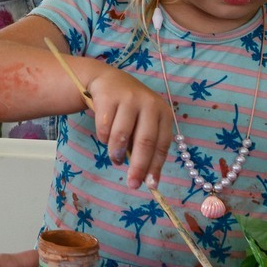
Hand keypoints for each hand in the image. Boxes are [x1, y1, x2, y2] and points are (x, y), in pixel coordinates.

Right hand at [82, 67, 174, 188]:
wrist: (108, 80)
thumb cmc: (130, 109)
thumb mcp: (143, 123)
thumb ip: (146, 145)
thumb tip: (146, 179)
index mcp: (163, 113)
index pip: (162, 144)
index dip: (156, 166)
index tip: (151, 186)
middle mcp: (149, 104)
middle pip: (145, 141)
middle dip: (138, 166)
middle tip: (132, 185)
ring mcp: (129, 98)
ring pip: (121, 136)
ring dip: (116, 154)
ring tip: (116, 160)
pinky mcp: (109, 97)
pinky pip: (104, 128)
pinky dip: (103, 139)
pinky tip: (105, 137)